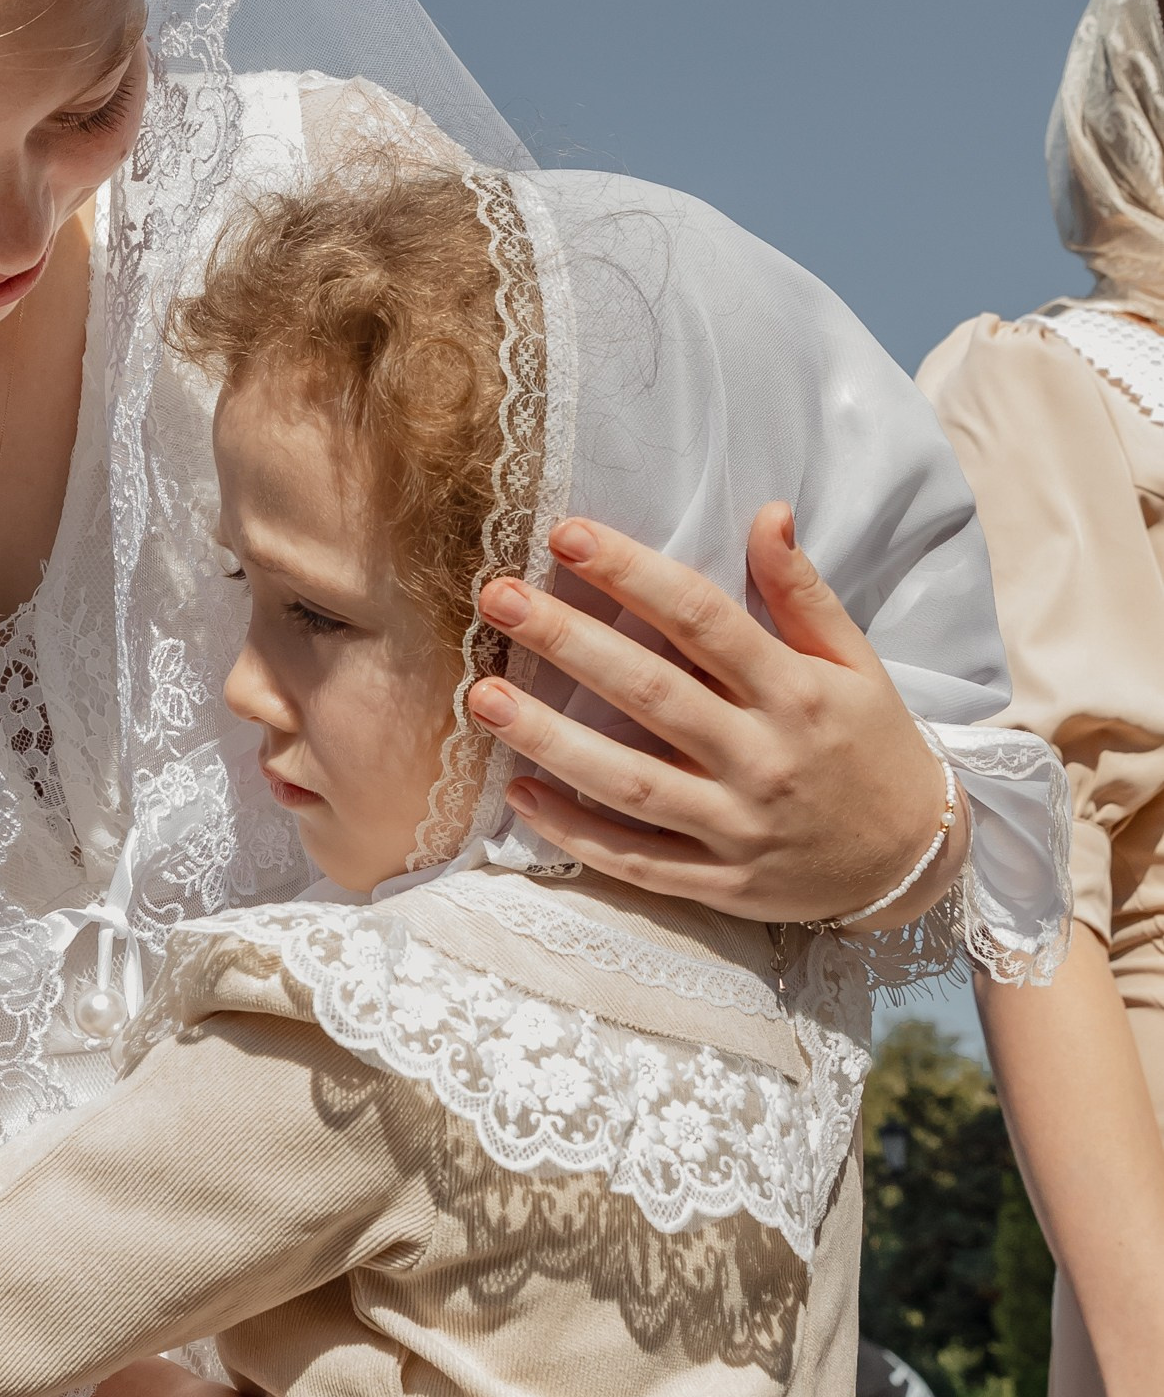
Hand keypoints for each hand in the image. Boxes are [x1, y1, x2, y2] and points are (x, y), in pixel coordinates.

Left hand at [469, 504, 954, 925]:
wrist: (915, 862)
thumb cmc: (873, 747)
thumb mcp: (855, 664)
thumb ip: (802, 593)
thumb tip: (766, 513)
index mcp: (797, 693)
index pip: (705, 621)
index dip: (635, 574)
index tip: (567, 535)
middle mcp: (765, 758)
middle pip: (652, 693)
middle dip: (570, 642)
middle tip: (497, 599)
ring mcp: (739, 826)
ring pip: (631, 783)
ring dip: (551, 740)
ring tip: (482, 697)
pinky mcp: (721, 883)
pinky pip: (637, 860)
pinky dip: (576, 833)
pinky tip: (519, 795)